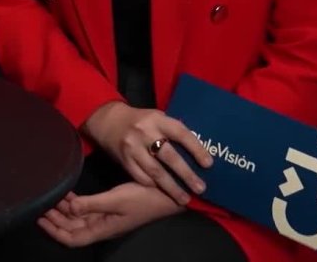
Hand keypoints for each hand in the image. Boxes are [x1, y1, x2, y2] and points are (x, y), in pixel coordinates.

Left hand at [37, 182, 184, 246]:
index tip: (39, 218)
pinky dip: (76, 204)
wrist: (170, 194)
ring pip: (79, 219)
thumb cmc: (145, 198)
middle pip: (72, 229)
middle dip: (55, 219)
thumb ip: (92, 204)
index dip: (54, 231)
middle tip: (40, 204)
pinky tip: (69, 194)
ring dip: (64, 211)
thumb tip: (70, 209)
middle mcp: (102, 226)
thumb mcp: (117, 199)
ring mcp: (107, 218)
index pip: (72, 239)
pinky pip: (87, 210)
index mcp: (103, 229)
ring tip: (51, 197)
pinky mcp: (111, 208)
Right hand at [83, 101, 212, 205]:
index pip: (180, 133)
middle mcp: (145, 132)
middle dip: (186, 174)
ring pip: (155, 171)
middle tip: (201, 188)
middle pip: (169, 156)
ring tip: (185, 199)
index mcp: (157, 119)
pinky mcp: (124, 160)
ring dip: (172, 187)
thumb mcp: (156, 118)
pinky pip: (141, 177)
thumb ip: (172, 131)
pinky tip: (164, 192)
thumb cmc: (140, 121)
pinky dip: (154, 186)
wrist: (107, 120)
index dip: (196, 149)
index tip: (208, 164)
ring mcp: (133, 147)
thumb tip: (199, 151)